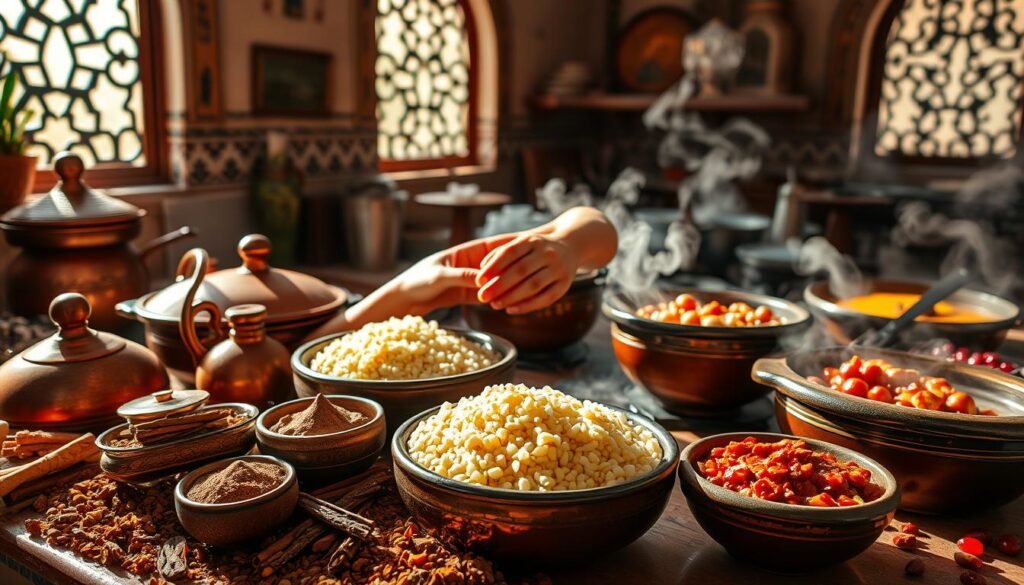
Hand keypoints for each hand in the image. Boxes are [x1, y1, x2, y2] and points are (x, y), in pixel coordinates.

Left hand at [377, 233, 516, 315]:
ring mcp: (472, 280)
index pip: (493, 246)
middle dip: (514, 267)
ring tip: (524, 290)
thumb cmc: (417, 280)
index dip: (511, 246)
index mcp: (465, 251)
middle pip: (499, 265)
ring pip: (496, 282)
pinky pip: (489, 296)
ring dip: (507, 286)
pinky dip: (499, 299)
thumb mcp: (440, 276)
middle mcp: (472, 264)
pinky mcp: (469, 295)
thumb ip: (461, 276)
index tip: (529, 247)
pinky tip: (510, 303)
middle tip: (534, 271)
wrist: (404, 300)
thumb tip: (483, 278)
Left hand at [475, 233, 578, 313]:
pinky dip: (527, 306)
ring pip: (533, 285)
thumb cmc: (535, 248)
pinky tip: (511, 310)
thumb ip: (500, 253)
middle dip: (499, 285)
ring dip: (512, 297)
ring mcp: (558, 269)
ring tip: (494, 305)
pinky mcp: (564, 285)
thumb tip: (481, 270)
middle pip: (521, 270)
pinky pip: (545, 298)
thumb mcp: (520, 243)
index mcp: (532, 240)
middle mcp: (547, 253)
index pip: (510, 252)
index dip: (493, 267)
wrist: (570, 247)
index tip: (478, 280)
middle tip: (483, 296)